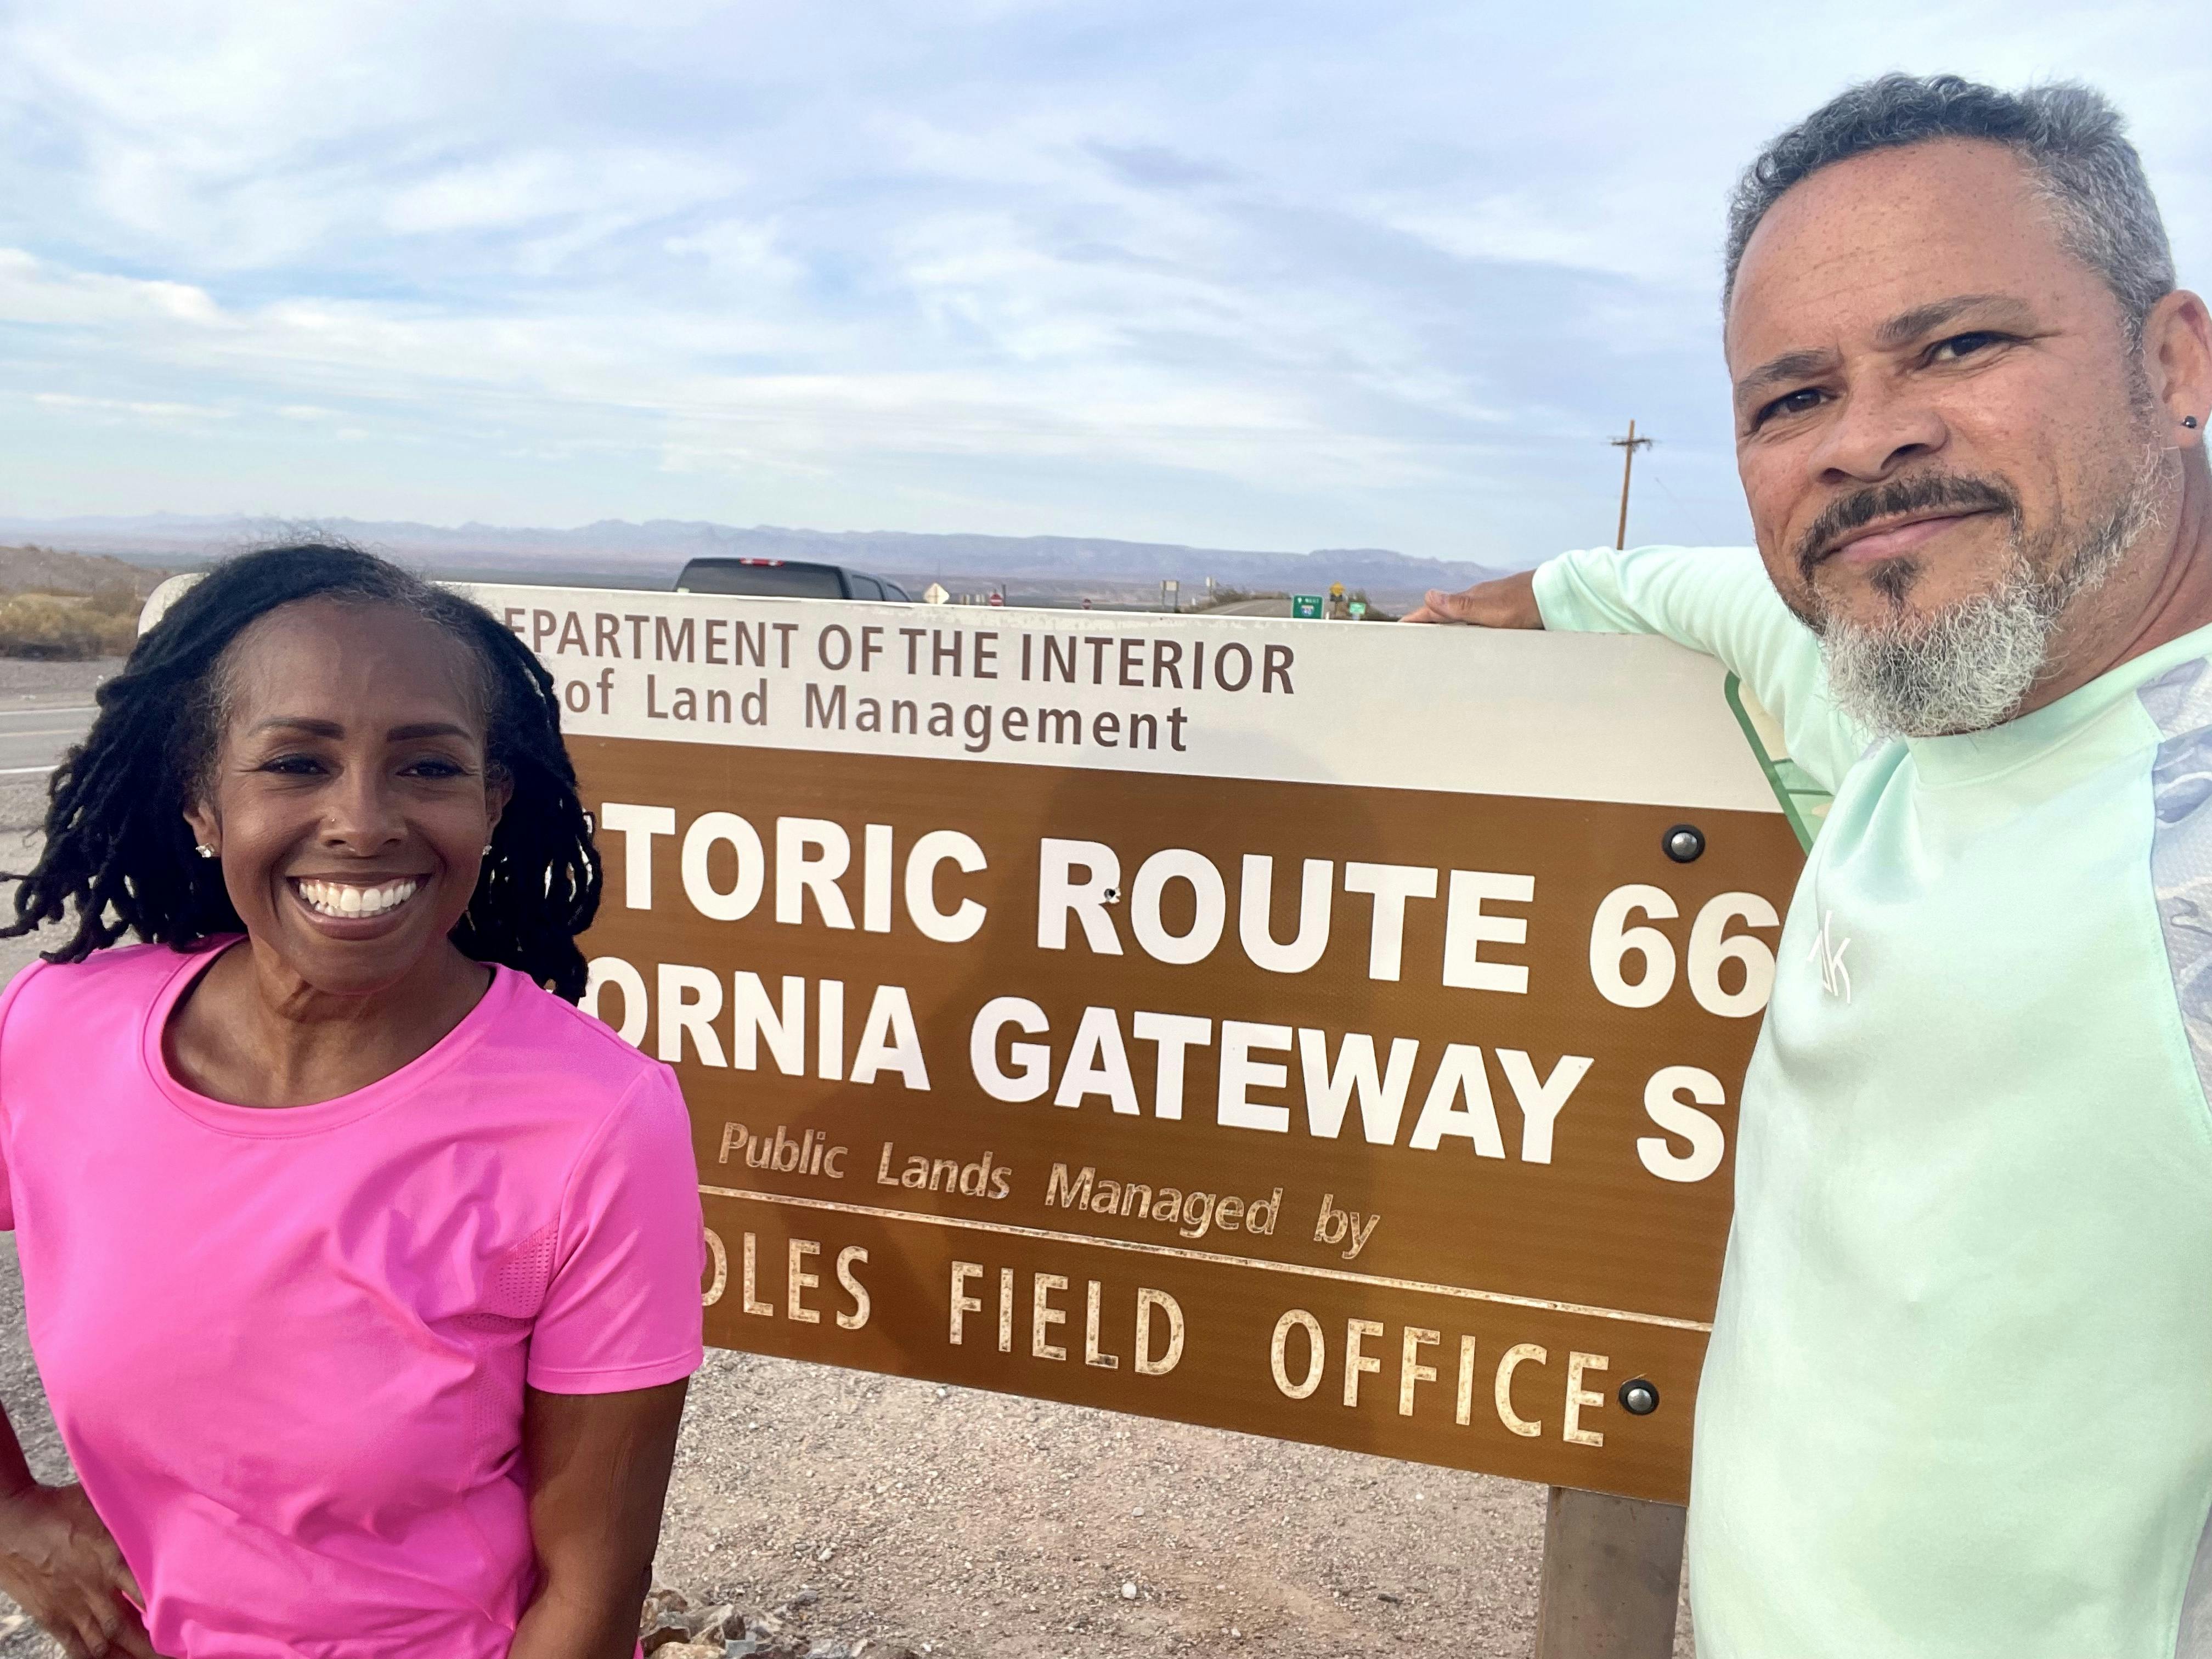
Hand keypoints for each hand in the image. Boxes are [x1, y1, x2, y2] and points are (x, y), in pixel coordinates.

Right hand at [0, 1484, 165, 1658]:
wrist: (12, 1523)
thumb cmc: (61, 1506)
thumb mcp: (104, 1502)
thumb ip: (134, 1512)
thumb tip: (170, 1499)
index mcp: (111, 1558)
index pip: (146, 1591)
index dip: (168, 1609)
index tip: (192, 1618)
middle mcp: (94, 1588)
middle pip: (126, 1627)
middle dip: (151, 1647)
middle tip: (176, 1653)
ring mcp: (72, 1607)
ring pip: (103, 1644)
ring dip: (128, 1656)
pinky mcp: (52, 1617)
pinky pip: (76, 1647)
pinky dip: (94, 1658)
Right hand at [1400, 568, 1543, 626]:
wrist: (1555, 594)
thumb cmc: (1523, 603)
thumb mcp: (1489, 609)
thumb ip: (1460, 606)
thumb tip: (1428, 596)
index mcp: (1469, 601)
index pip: (1435, 610)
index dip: (1417, 618)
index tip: (1399, 626)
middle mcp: (1477, 601)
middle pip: (1445, 613)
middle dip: (1427, 622)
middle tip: (1411, 632)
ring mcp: (1490, 605)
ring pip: (1462, 617)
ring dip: (1447, 625)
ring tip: (1434, 637)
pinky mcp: (1504, 611)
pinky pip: (1477, 621)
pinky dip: (1466, 627)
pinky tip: (1471, 634)